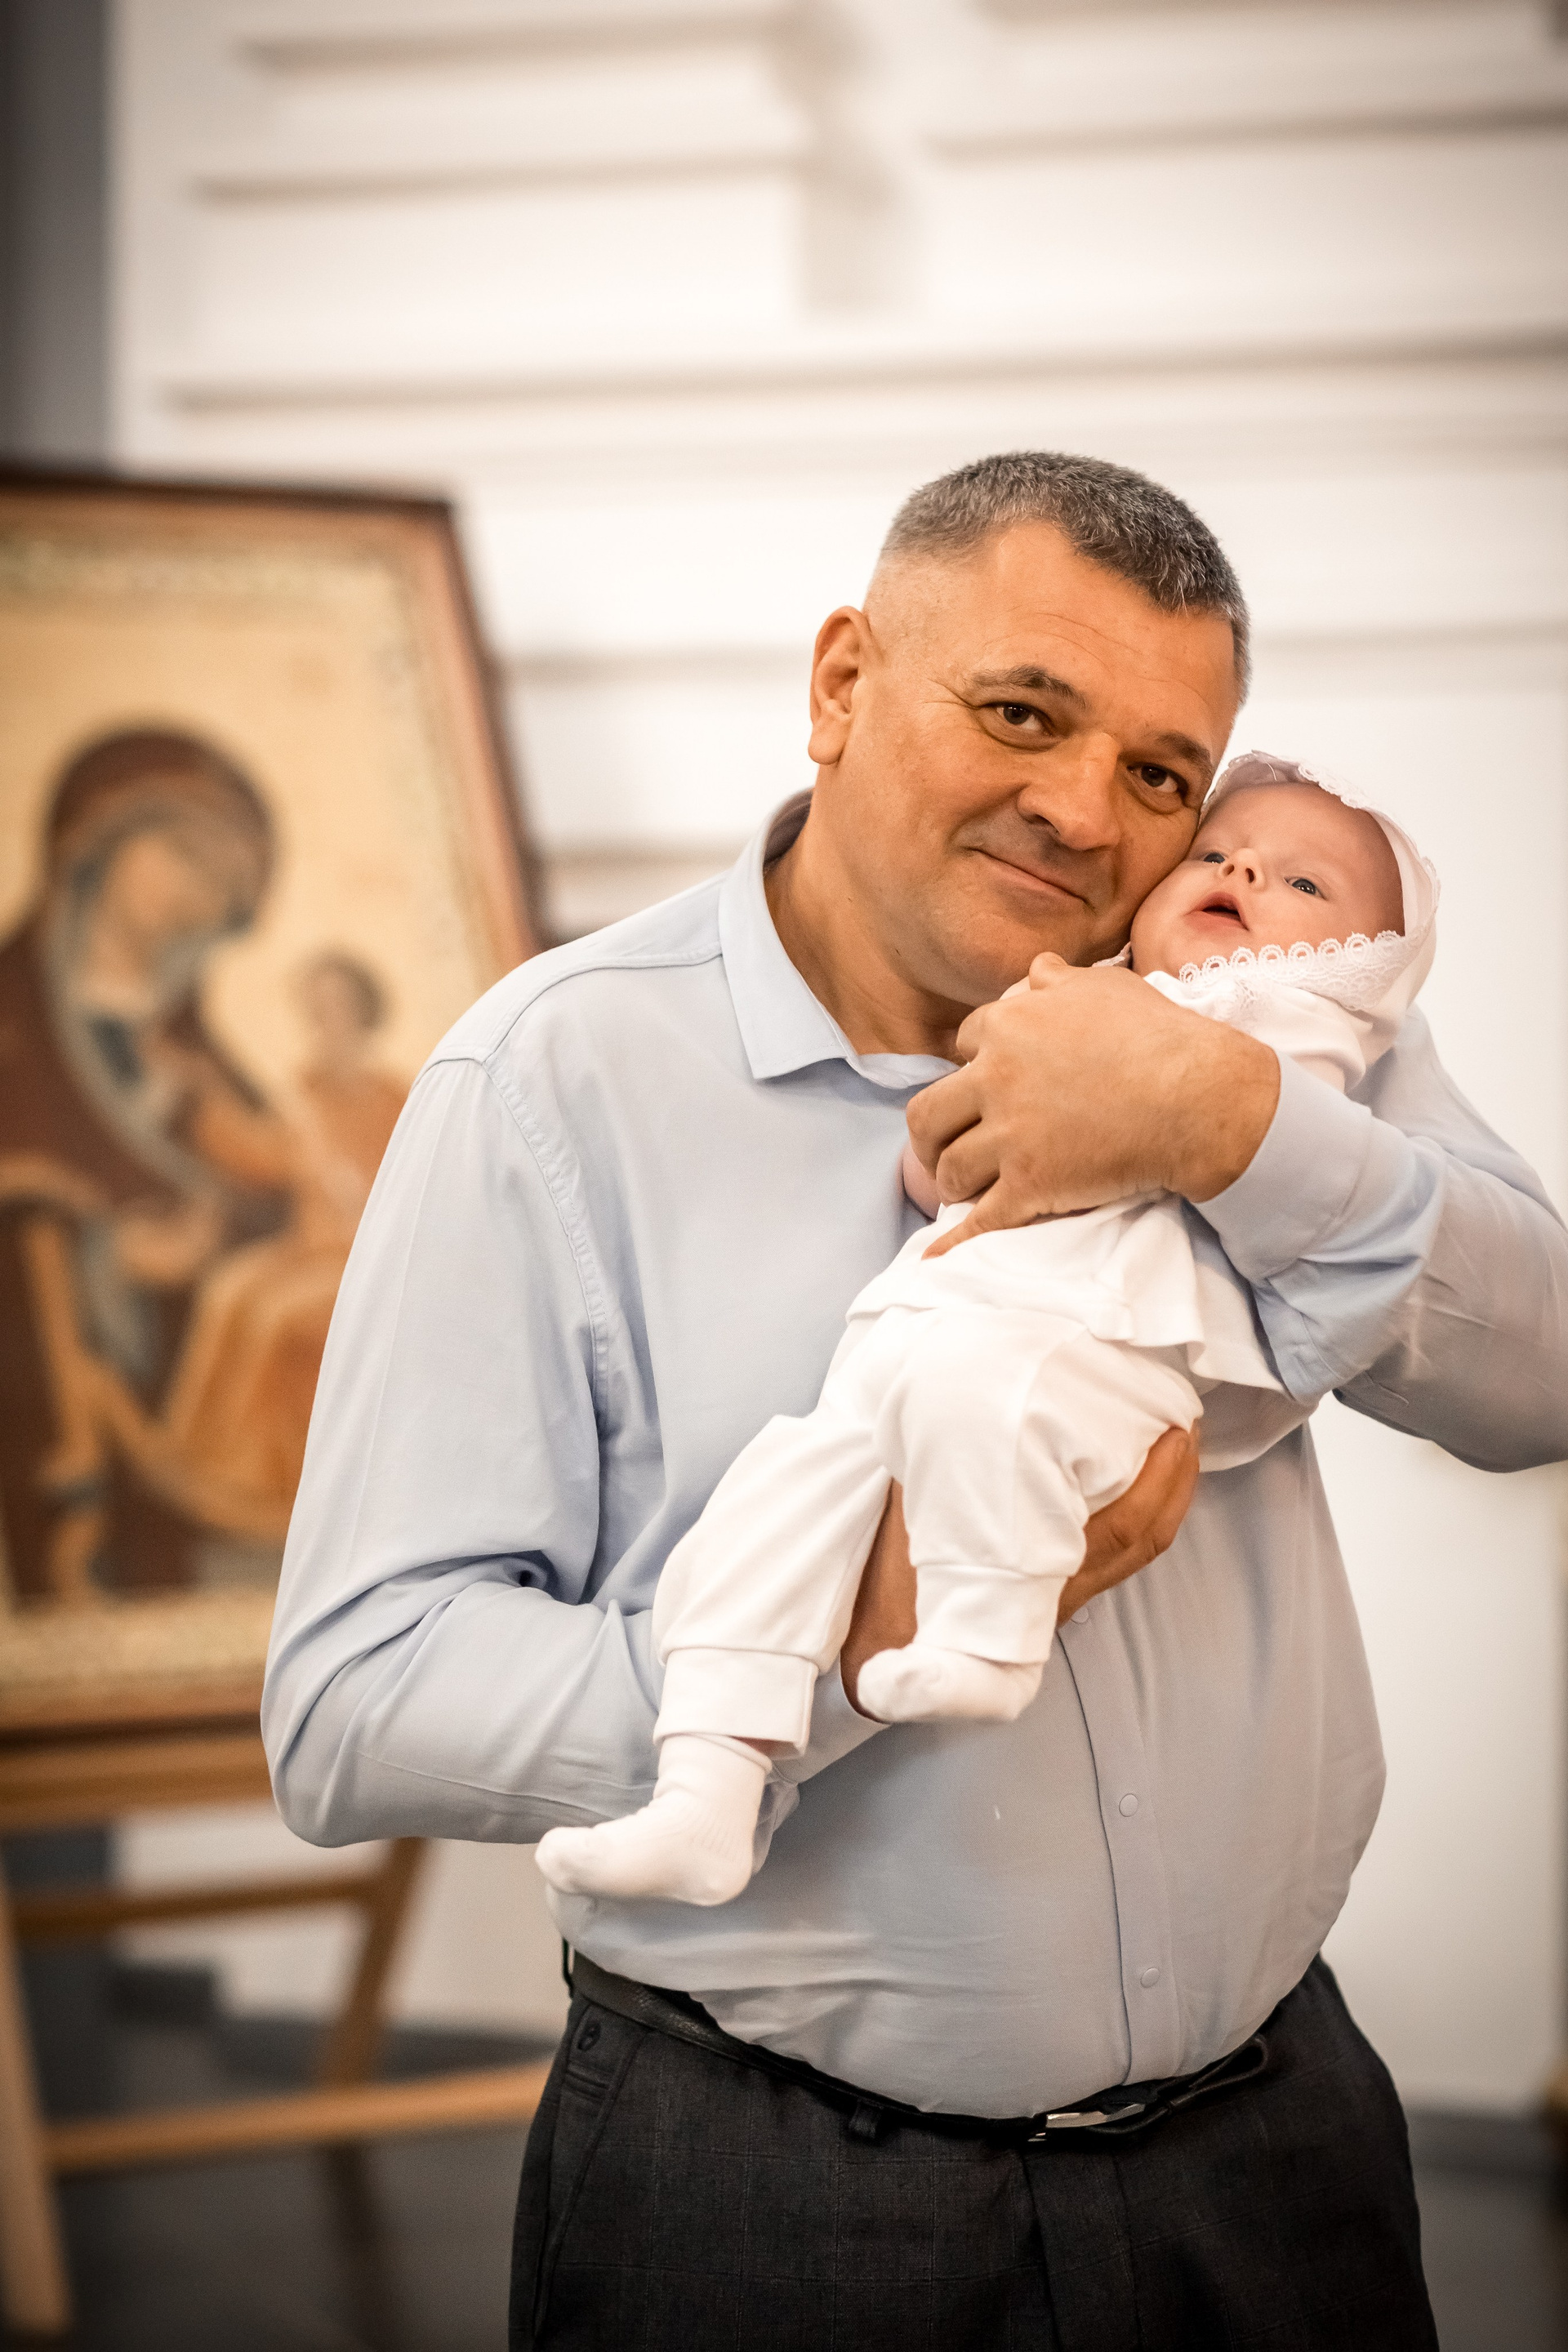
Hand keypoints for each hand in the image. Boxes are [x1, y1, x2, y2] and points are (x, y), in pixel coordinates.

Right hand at [841, 1425, 1199, 1716]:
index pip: (1121, 1530)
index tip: (1172, 1434)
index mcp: (1035, 1570)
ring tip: (1169, 1446)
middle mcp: (1059, 1590)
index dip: (1159, 1484)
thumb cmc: (890, 1585)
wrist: (879, 1661)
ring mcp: (1058, 1598)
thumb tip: (978, 1403)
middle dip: (1174, 1481)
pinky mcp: (1050, 1599)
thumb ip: (951, 1465)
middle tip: (1182, 1422)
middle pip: (1141, 1540)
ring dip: (1161, 1499)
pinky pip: (1112, 1558)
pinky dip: (1135, 1515)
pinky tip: (1130, 1484)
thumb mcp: (912, 1513)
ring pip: (1132, 1553)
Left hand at [907, 953, 1278, 1255]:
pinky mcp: (1030, 1186)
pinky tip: (939, 1255)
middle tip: (944, 1146)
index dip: (973, 1065)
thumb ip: (1059, 981)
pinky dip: (955, 1240)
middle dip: (933, 1134)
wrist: (1199, 1098)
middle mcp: (996, 1079)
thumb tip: (1035, 972)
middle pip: (930, 1113)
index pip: (963, 1044)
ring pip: (950, 1169)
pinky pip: (980, 1220)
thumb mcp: (1106, 988)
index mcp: (1008, 1027)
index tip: (986, 1085)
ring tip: (965, 1188)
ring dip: (952, 1180)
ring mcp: (1010, 1136)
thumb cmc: (1161, 1037)